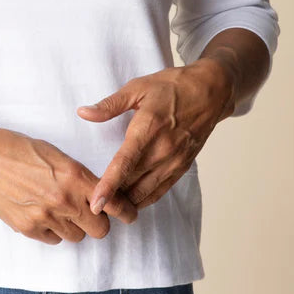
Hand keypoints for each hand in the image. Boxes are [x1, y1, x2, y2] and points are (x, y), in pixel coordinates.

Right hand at [0, 123, 138, 244]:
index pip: (113, 203)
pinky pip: (53, 239)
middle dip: (97, 222)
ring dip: (73, 225)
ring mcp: (45, 216)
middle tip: (88, 211)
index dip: (126, 212)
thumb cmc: (21, 149)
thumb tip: (98, 194)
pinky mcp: (28, 228)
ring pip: (76, 236)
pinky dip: (52, 230)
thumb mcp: (57, 155)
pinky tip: (42, 212)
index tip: (130, 215)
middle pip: (99, 229)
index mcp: (74, 176)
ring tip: (58, 207)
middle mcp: (63, 199)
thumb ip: (80, 177)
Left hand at [76, 59, 231, 214]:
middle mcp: (162, 149)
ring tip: (107, 206)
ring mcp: (174, 161)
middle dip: (112, 199)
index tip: (94, 203)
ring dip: (126, 202)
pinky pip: (160, 191)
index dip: (109, 186)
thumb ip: (109, 104)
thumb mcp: (138, 87)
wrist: (210, 92)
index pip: (124, 163)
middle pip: (133, 184)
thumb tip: (83, 112)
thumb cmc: (172, 87)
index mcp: (148, 127)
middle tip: (91, 204)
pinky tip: (129, 200)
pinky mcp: (182, 167)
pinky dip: (143, 199)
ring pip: (146, 193)